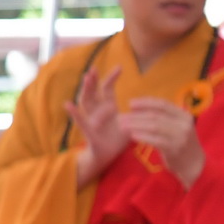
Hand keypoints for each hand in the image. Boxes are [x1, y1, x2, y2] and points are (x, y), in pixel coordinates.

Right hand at [68, 66, 127, 185]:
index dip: (111, 78)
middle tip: (93, 68)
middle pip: (93, 93)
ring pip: (86, 103)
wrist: (107, 156)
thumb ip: (138, 115)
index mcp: (107, 108)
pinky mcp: (89, 132)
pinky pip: (81, 121)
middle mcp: (97, 112)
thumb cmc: (118, 139)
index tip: (120, 67)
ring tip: (86, 78)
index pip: (107, 90)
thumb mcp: (131, 123)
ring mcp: (91, 120)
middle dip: (93, 81)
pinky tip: (68, 104)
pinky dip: (74, 113)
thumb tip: (155, 106)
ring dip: (86, 90)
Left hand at [122, 95, 204, 186]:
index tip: (130, 103)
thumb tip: (139, 109)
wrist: (194, 165)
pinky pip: (155, 140)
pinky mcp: (175, 148)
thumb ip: (164, 119)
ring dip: (136, 125)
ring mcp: (180, 136)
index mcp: (184, 115)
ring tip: (122, 126)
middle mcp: (184, 124)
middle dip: (136, 116)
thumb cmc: (180, 145)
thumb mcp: (176, 128)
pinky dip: (143, 136)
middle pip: (155, 115)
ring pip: (154, 126)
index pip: (163, 104)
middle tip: (120, 117)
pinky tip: (132, 135)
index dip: (145, 103)